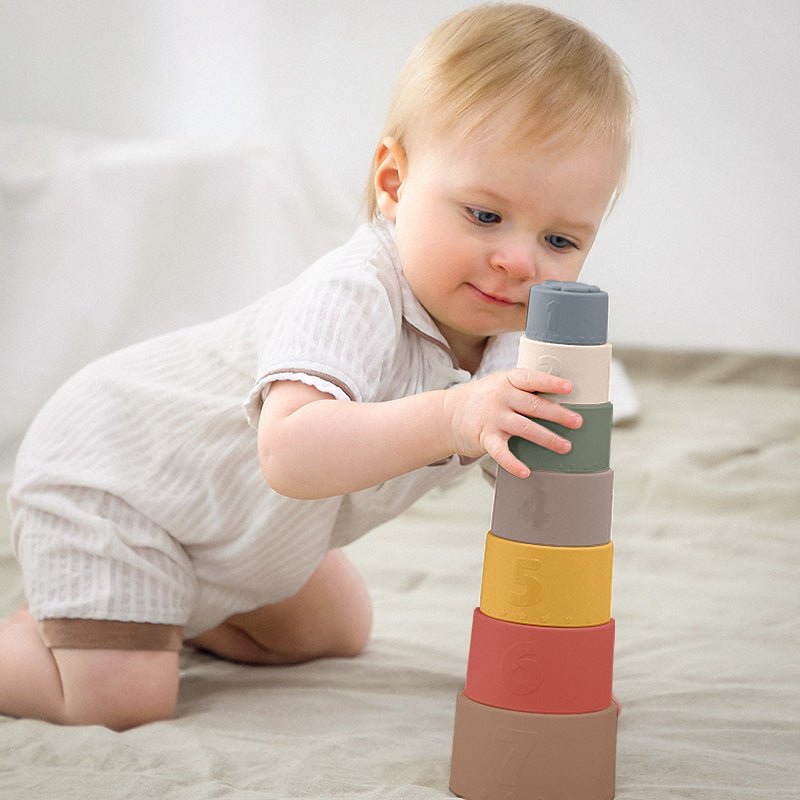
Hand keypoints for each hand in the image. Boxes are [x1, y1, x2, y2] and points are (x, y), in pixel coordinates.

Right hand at [442, 368, 581, 477]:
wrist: (449, 414)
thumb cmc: (485, 399)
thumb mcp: (502, 385)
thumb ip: (525, 390)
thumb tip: (562, 400)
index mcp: (507, 380)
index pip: (531, 379)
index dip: (550, 383)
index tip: (569, 388)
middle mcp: (500, 397)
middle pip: (533, 406)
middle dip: (558, 415)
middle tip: (577, 422)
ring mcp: (492, 418)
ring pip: (525, 428)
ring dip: (547, 438)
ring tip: (565, 447)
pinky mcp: (485, 437)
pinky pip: (501, 452)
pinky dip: (513, 463)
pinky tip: (525, 471)